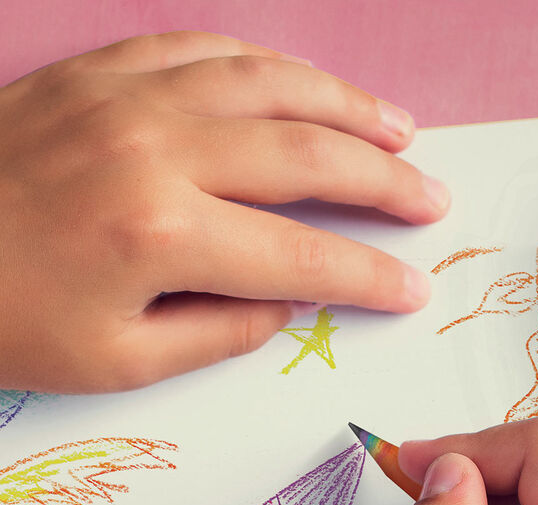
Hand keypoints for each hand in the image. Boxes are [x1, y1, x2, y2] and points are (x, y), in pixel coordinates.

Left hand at [0, 31, 448, 392]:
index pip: (302, 253)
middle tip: (432, 197)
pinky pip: (202, 47)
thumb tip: (290, 301)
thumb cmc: (6, 318)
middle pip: (305, 152)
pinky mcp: (98, 70)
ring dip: (345, 104)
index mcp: (161, 234)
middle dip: (384, 179)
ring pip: (267, 82)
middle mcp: (155, 150)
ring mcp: (125, 96)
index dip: (370, 273)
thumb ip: (221, 330)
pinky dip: (266, 63)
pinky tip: (301, 81)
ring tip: (399, 127)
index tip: (415, 287)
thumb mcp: (119, 361)